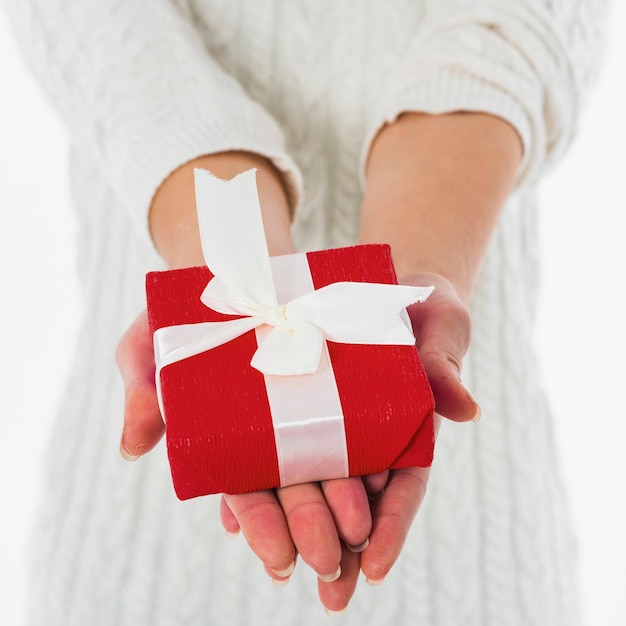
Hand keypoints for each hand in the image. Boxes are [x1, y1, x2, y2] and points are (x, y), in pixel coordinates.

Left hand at [219, 271, 476, 612]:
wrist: (381, 284)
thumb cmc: (421, 309)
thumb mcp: (438, 329)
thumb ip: (445, 367)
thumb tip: (467, 411)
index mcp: (406, 429)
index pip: (402, 487)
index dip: (391, 526)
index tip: (373, 566)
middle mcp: (366, 435)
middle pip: (353, 497)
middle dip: (340, 543)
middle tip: (327, 591)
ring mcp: (328, 423)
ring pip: (311, 481)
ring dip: (296, 524)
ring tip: (278, 566)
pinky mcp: (293, 406)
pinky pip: (274, 448)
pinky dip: (259, 478)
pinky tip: (237, 512)